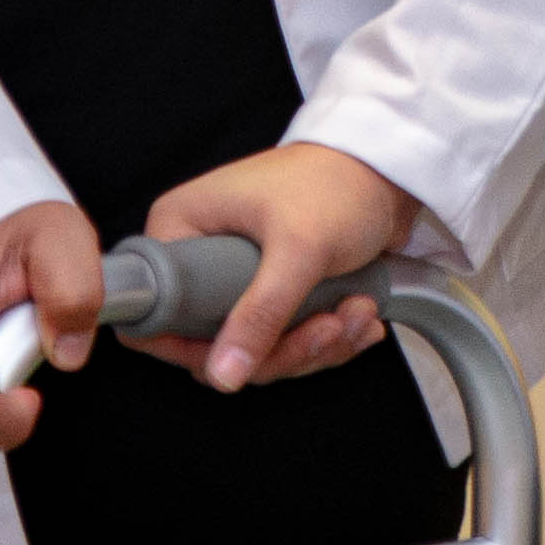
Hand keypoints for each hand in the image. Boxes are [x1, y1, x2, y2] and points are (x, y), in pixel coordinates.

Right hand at [137, 143, 422, 392]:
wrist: (389, 170)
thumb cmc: (337, 182)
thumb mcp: (298, 248)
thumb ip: (259, 315)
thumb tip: (222, 375)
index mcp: (182, 229)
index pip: (155, 315)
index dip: (193, 350)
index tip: (243, 360)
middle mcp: (201, 255)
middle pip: (216, 344)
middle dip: (284, 348)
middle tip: (330, 326)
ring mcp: (238, 276)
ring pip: (259, 349)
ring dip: (317, 344)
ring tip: (357, 312)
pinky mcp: (274, 291)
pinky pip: (288, 340)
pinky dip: (329, 338)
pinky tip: (360, 316)